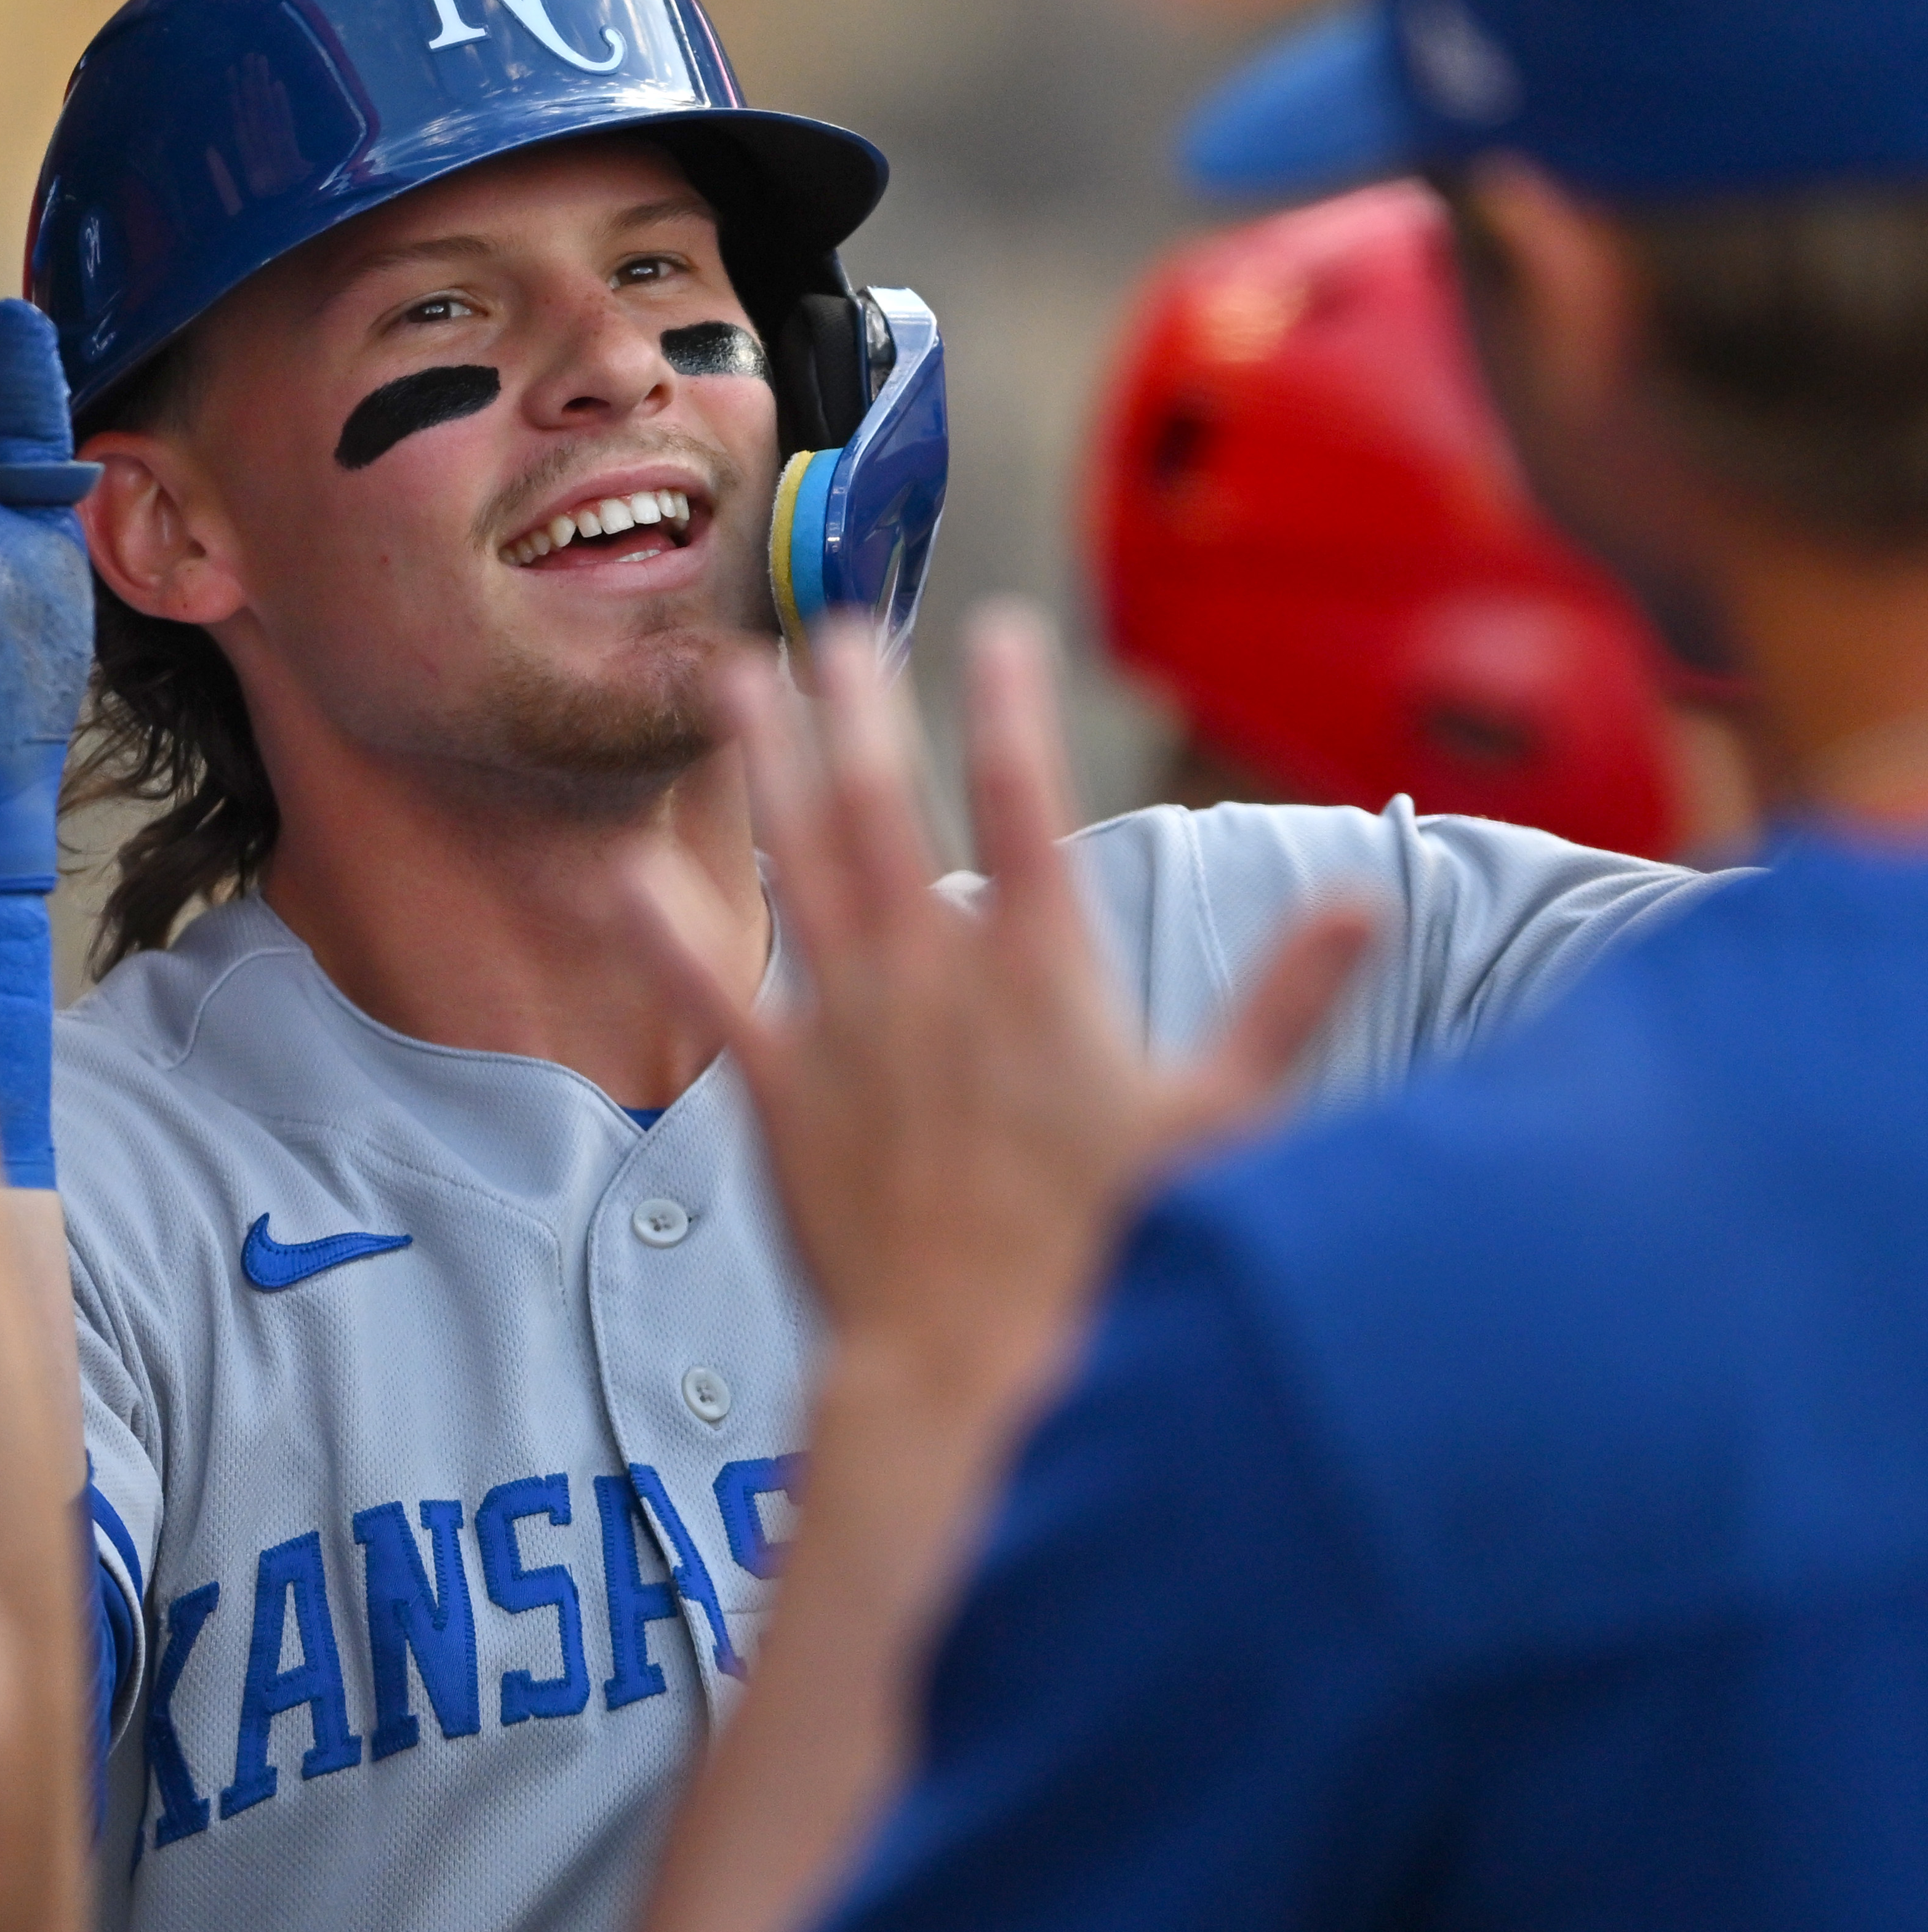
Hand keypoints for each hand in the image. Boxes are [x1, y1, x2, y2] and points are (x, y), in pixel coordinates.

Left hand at [635, 607, 1372, 1421]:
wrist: (974, 1367)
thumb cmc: (1106, 1254)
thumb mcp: (1220, 1123)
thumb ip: (1285, 1002)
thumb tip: (1364, 903)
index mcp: (1039, 971)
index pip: (1027, 800)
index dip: (1010, 704)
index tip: (995, 629)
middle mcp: (931, 975)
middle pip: (883, 805)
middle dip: (857, 705)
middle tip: (834, 623)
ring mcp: (847, 1027)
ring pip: (794, 864)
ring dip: (765, 766)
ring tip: (733, 682)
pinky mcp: (782, 1092)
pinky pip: (711, 992)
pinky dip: (665, 929)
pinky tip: (625, 870)